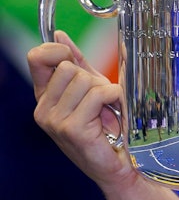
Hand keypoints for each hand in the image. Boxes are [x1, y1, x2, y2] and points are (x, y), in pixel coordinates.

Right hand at [27, 31, 134, 189]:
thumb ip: (77, 62)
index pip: (37, 57)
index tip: (76, 59)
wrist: (120, 165)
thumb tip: (60, 34)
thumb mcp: (91, 88)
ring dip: (106, 91)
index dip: (60, 50)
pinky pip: (98, 95)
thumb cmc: (108, 128)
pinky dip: (114, 99)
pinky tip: (114, 116)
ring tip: (108, 112)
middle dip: (93, 78)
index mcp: (44, 97)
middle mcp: (43, 109)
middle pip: (69, 67)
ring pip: (84, 80)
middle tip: (102, 102)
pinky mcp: (72, 129)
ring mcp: (54, 121)